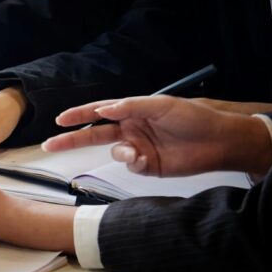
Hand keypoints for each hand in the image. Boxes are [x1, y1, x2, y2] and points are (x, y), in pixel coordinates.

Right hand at [43, 96, 271, 176]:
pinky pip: (130, 166)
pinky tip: (146, 159)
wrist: (220, 142)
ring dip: (119, 153)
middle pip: (95, 135)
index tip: (59, 120)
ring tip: (135, 154)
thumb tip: (103, 110)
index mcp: (133, 110)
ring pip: (114, 152)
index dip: (78, 115)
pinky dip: (133, 163)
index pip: (99, 112)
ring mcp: (138, 148)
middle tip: (51, 144)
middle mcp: (132, 129)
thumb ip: (131, 106)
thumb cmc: (194, 117)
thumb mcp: (162, 105)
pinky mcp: (148, 166)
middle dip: (72, 139)